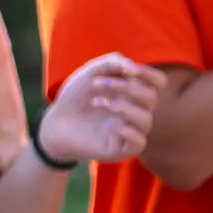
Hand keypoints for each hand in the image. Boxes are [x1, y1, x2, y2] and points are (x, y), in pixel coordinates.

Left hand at [41, 53, 164, 164]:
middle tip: (96, 83)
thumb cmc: (74, 99)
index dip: (149, 74)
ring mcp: (131, 130)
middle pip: (150, 97)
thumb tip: (131, 65)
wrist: (55, 124)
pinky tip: (107, 125)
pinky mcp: (122, 148)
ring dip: (121, 107)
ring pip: (146, 118)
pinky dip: (128, 131)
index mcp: (133, 92)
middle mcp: (136, 110)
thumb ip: (110, 63)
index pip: (157, 82)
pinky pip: (140, 142)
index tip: (129, 70)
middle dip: (125, 87)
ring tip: (96, 102)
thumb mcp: (89, 74)